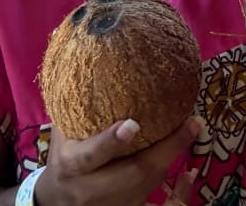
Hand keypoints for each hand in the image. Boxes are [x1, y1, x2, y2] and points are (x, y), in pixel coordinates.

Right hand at [36, 116, 200, 205]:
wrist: (54, 204)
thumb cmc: (63, 156)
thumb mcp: (63, 132)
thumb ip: (77, 104)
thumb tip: (97, 56)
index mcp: (72, 166)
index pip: (90, 157)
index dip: (110, 143)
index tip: (133, 124)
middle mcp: (90, 190)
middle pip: (131, 175)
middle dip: (164, 150)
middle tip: (190, 123)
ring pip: (146, 188)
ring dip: (171, 159)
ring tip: (192, 129)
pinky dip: (177, 194)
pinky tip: (189, 175)